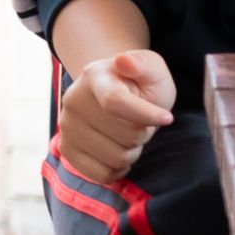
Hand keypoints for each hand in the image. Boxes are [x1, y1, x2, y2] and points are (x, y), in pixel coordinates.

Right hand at [50, 44, 175, 185]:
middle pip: (126, 135)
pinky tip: (117, 151)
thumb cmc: (138, 85)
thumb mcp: (151, 70)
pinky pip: (101, 174)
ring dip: (132, 151)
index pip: (115, 102)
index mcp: (95, 77)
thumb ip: (144, 64)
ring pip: (117, 157)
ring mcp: (67, 127)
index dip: (145, 115)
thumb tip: (124, 60)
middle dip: (143, 132)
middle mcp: (73, 101)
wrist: (111, 96)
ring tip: (127, 135)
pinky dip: (118, 168)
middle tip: (140, 121)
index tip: (168, 118)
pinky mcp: (67, 150)